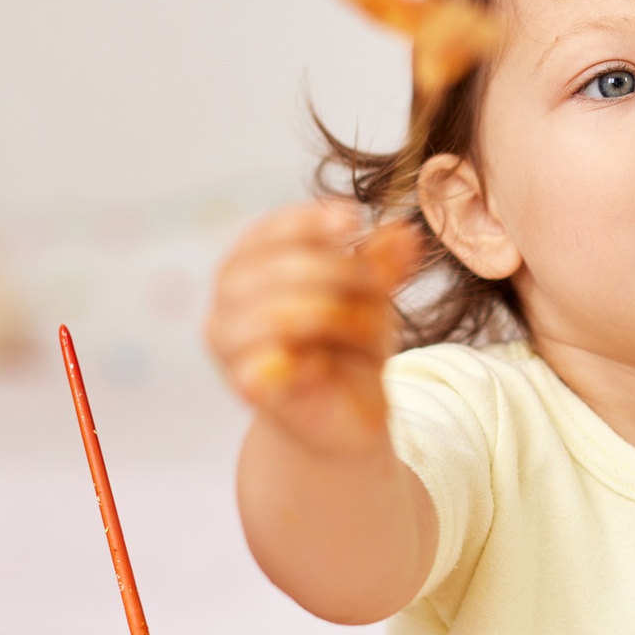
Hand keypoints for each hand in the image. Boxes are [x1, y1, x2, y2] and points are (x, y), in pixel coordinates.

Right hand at [206, 202, 421, 457]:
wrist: (345, 414)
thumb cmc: (348, 343)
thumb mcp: (371, 295)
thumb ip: (381, 264)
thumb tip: (408, 233)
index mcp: (247, 266)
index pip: (268, 232)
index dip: (308, 221)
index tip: (353, 220)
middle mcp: (226, 302)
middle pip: (277, 269)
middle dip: (338, 272)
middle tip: (379, 286)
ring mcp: (230, 347)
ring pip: (278, 315)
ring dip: (337, 317)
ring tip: (369, 333)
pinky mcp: (245, 388)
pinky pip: (268, 366)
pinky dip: (302, 362)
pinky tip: (324, 364)